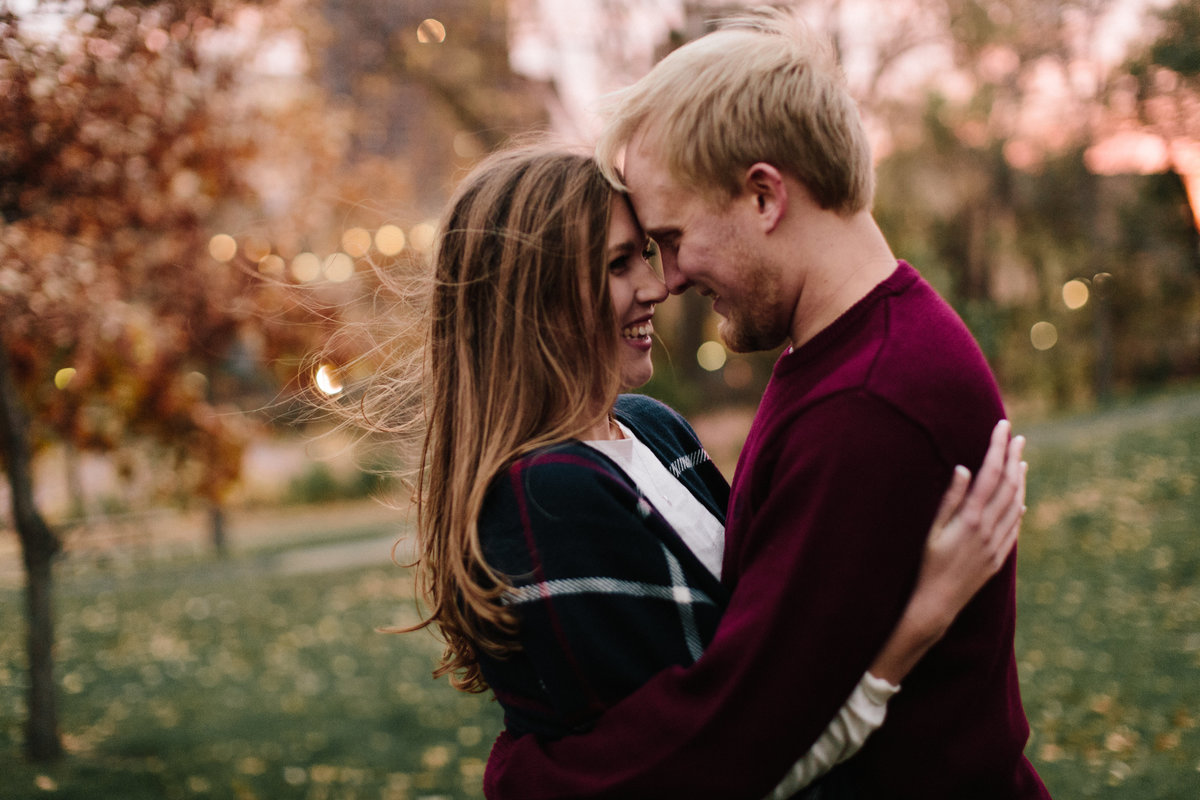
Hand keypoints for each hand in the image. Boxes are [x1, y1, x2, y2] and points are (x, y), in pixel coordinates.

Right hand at [912, 419, 1026, 632]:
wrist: (936, 604)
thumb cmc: (924, 565)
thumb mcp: (931, 530)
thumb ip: (950, 499)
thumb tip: (965, 469)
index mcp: (970, 519)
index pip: (990, 474)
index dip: (997, 448)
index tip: (1002, 427)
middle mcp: (988, 530)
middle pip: (1008, 485)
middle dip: (1013, 458)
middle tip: (1017, 437)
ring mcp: (996, 545)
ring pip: (1015, 504)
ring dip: (1020, 480)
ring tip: (1022, 461)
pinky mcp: (997, 558)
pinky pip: (1014, 527)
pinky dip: (1018, 507)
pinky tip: (1019, 499)